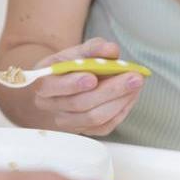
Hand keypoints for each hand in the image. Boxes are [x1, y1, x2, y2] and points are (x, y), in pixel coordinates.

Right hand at [31, 37, 145, 135]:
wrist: (65, 88)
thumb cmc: (69, 68)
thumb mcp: (76, 53)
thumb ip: (92, 49)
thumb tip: (110, 50)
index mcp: (43, 83)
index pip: (52, 86)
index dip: (72, 84)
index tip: (92, 77)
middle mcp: (50, 106)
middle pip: (79, 103)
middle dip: (109, 90)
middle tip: (133, 77)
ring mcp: (66, 122)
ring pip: (94, 118)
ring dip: (119, 101)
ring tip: (136, 84)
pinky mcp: (84, 131)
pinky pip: (105, 126)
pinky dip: (122, 110)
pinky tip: (131, 96)